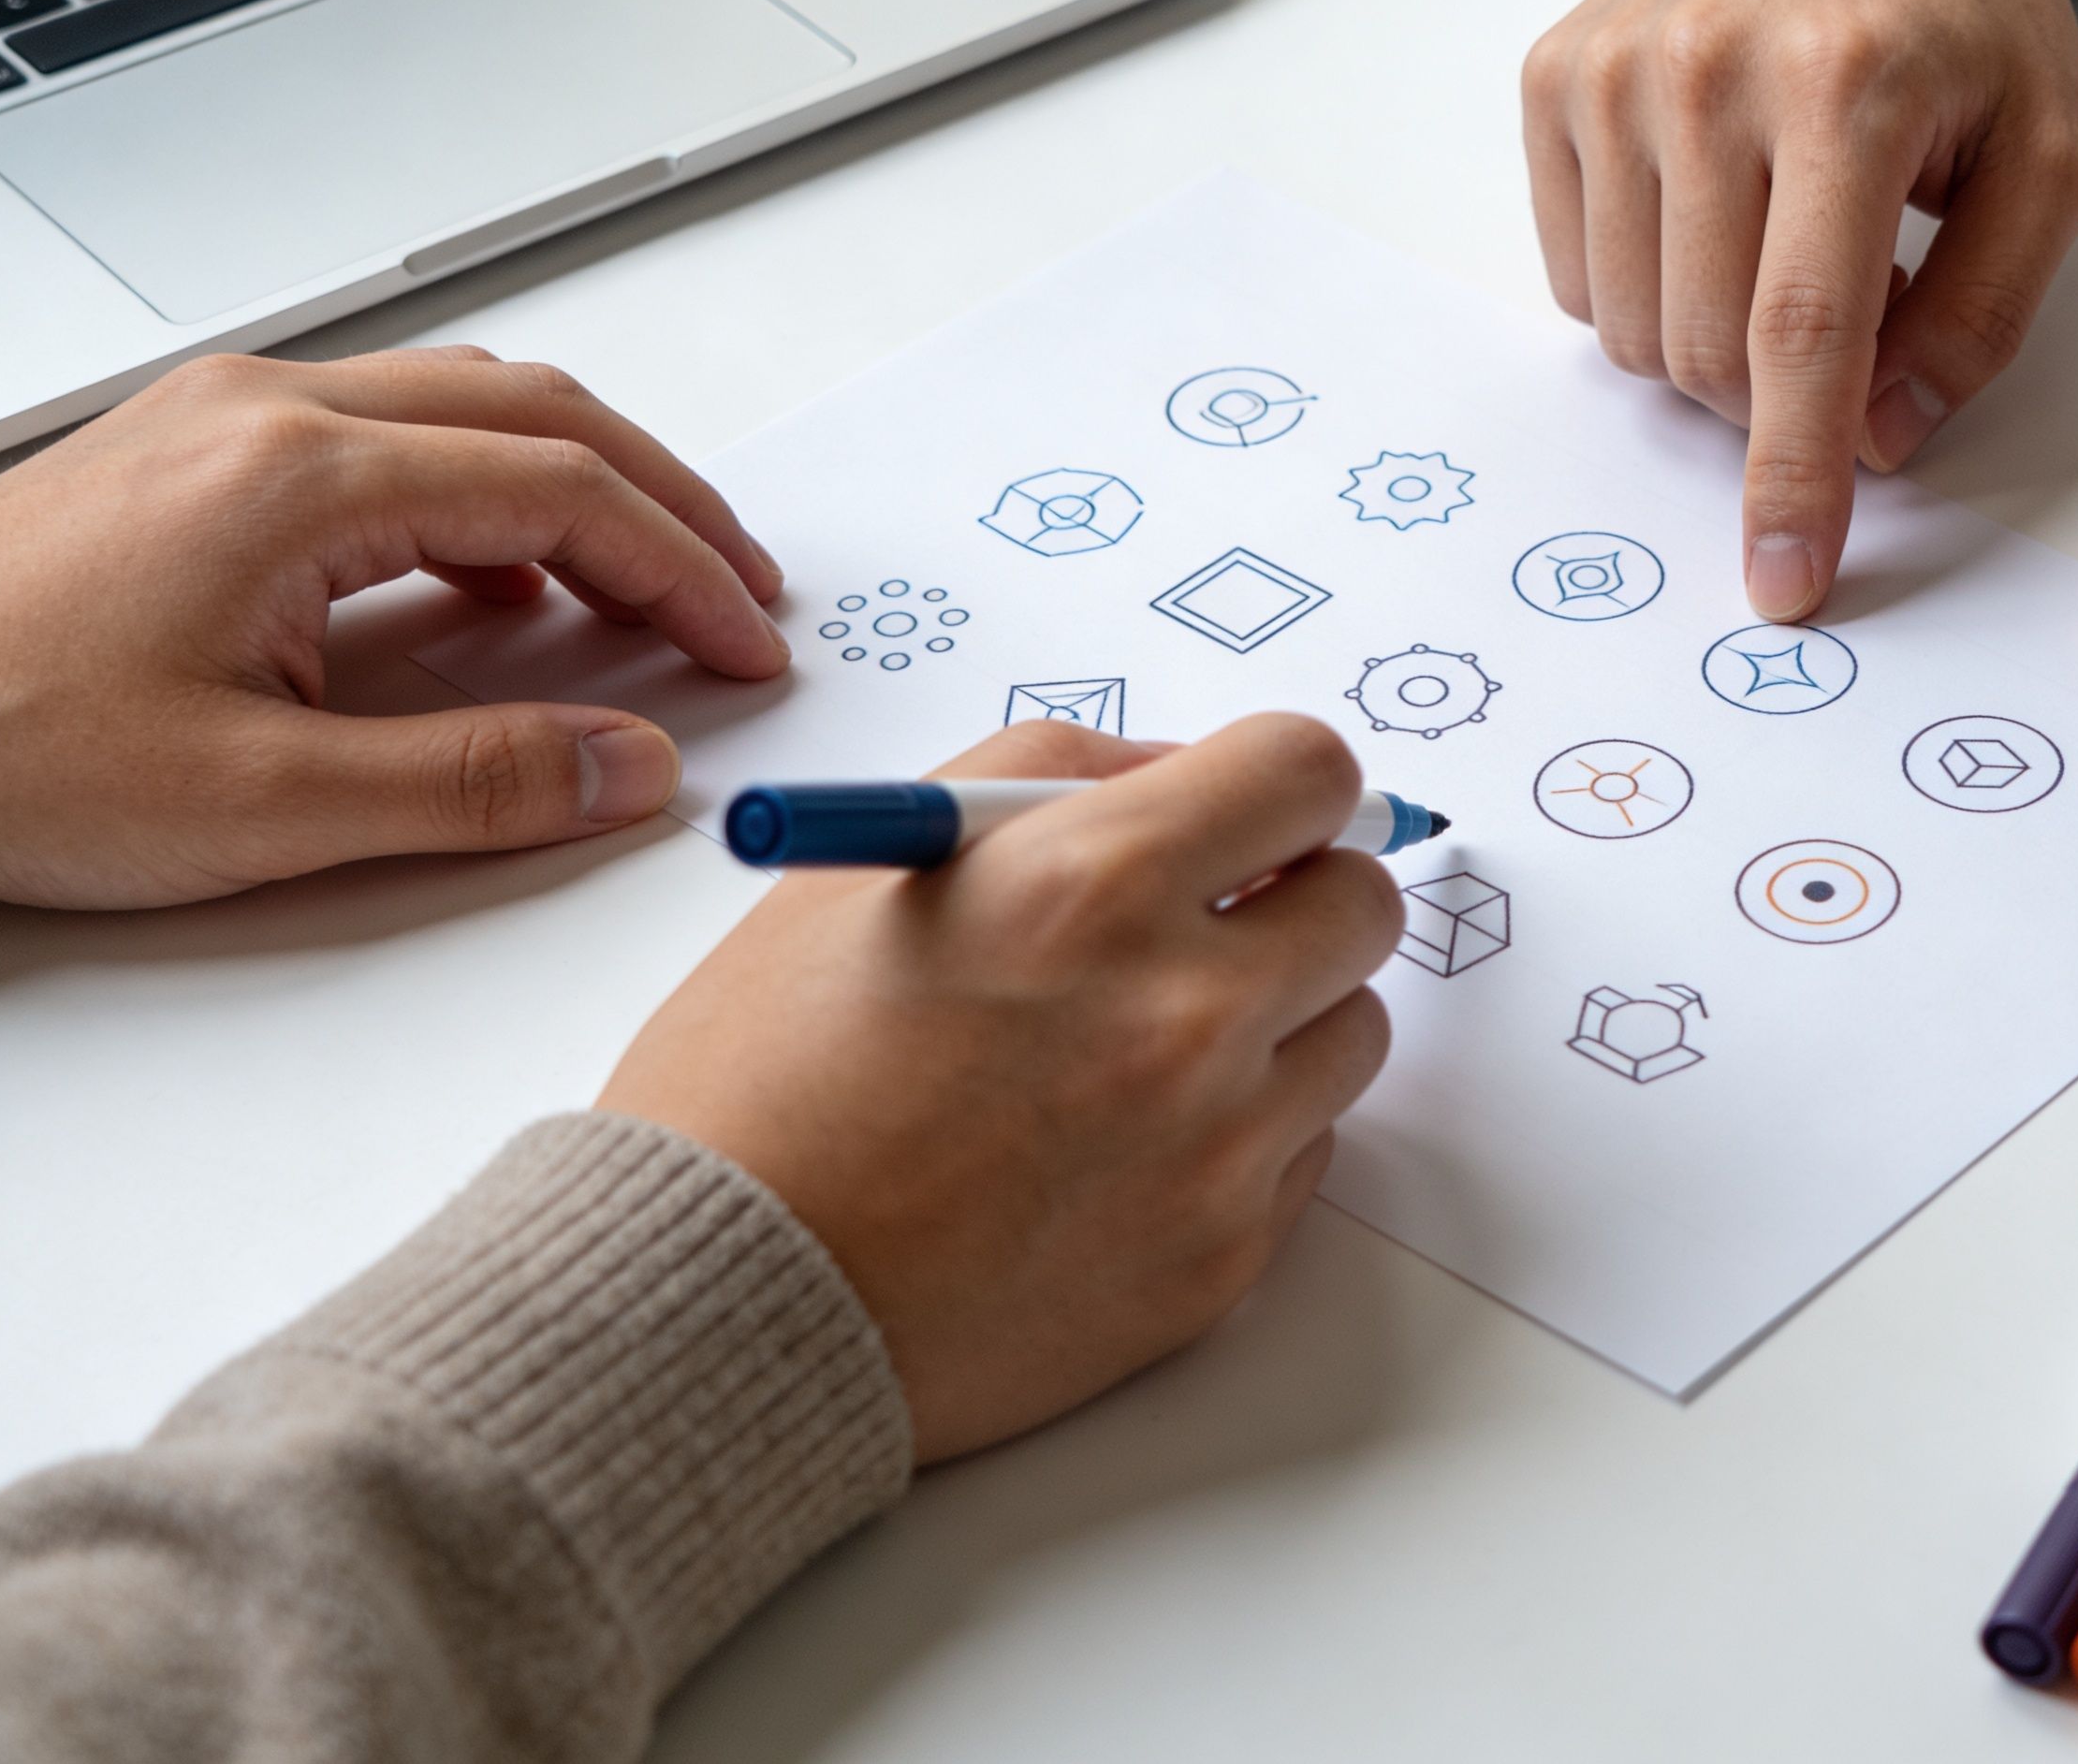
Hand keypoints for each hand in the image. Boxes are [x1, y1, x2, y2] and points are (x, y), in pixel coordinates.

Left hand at [0, 348, 788, 907]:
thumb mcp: (264, 806)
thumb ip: (474, 782)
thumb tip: (627, 766)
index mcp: (299, 478)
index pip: (564, 493)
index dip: (682, 572)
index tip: (743, 646)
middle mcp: (269, 413)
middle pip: (536, 412)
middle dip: (665, 499)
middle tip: (740, 588)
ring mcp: (226, 415)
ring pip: (466, 400)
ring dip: (579, 478)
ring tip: (645, 572)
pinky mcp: (191, 447)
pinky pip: (387, 424)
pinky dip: (484, 480)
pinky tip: (495, 568)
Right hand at [597, 717, 1400, 1462]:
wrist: (713, 1304)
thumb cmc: (761, 1080)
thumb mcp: (876, 862)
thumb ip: (1053, 783)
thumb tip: (1186, 773)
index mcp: (1093, 885)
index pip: (1309, 773)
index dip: (1282, 787)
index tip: (1255, 817)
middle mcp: (1183, 1012)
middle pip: (1364, 904)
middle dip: (1295, 897)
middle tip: (1209, 925)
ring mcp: (1217, 1147)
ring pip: (1351, 1033)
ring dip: (1280, 1021)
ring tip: (1139, 1049)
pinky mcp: (1222, 1258)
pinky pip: (1304, 1155)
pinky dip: (1244, 1137)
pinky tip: (1120, 1149)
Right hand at [1523, 0, 2077, 618]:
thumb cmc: (1967, 19)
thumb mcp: (2051, 160)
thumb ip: (1983, 317)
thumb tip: (1883, 441)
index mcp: (1847, 83)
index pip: (1801, 332)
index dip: (1795, 475)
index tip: (1785, 581)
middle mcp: (1704, 67)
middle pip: (1706, 353)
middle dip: (1776, 393)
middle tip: (1855, 308)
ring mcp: (1611, 69)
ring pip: (1631, 331)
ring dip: (1713, 343)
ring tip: (1789, 241)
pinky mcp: (1554, 75)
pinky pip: (1578, 275)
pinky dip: (1650, 285)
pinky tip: (1718, 207)